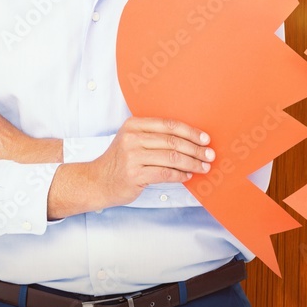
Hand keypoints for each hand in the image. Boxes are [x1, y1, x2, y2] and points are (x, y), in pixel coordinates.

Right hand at [60, 117, 214, 213]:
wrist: (97, 181)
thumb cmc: (119, 161)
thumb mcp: (132, 141)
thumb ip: (154, 136)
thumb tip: (189, 140)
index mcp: (134, 125)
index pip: (169, 125)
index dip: (190, 131)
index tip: (205, 139)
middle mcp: (132, 138)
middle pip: (173, 141)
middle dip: (195, 148)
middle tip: (209, 155)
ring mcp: (132, 156)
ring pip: (171, 157)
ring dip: (192, 163)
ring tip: (203, 167)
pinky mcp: (134, 174)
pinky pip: (165, 173)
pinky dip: (180, 175)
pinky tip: (188, 176)